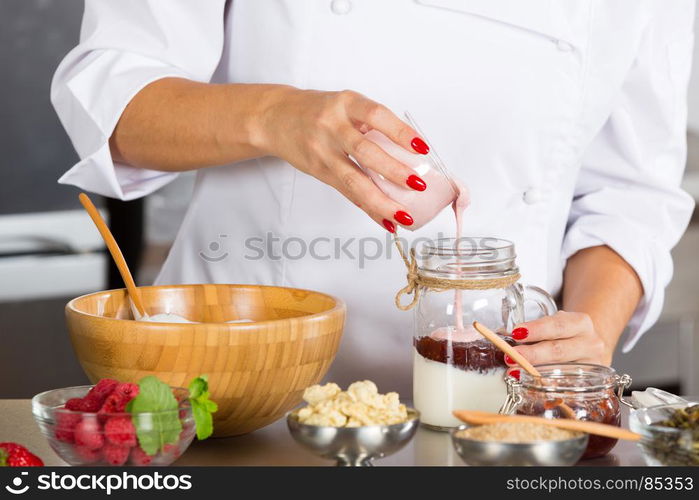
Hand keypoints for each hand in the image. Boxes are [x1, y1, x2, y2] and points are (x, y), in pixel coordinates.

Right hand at [258, 87, 427, 230]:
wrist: (276, 118)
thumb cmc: (319, 112)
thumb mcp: (345, 105)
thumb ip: (372, 124)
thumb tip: (412, 155)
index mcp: (346, 104)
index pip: (377, 115)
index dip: (400, 132)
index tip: (422, 148)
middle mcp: (332, 126)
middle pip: (365, 151)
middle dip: (393, 171)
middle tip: (417, 184)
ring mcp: (323, 151)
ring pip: (353, 180)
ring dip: (381, 201)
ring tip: (403, 215)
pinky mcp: (319, 171)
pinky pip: (347, 193)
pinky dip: (368, 208)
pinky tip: (385, 220)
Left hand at [505, 311, 612, 377]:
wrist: (589, 345)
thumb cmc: (564, 334)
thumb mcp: (554, 325)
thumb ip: (532, 330)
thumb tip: (501, 335)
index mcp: (580, 323)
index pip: (557, 325)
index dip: (536, 329)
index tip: (516, 332)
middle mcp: (590, 343)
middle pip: (559, 350)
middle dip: (532, 354)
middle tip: (510, 357)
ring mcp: (592, 365)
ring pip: (561, 371)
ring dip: (534, 372)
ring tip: (514, 372)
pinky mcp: (589, 384)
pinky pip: (565, 387)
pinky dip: (545, 386)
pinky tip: (531, 387)